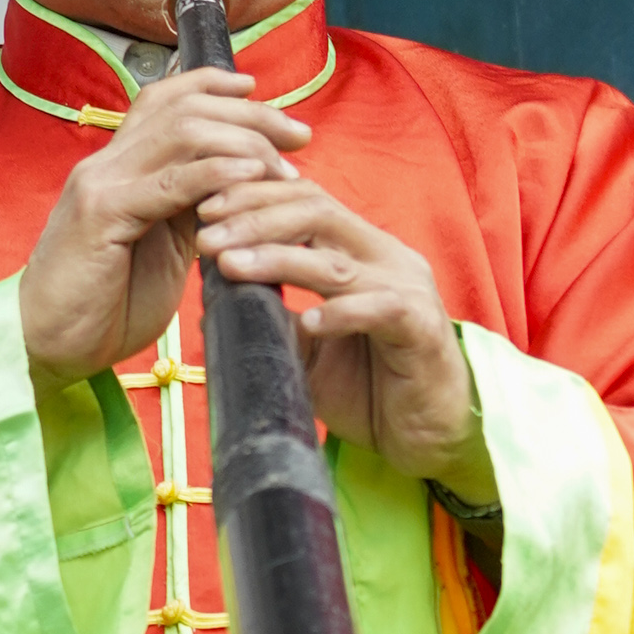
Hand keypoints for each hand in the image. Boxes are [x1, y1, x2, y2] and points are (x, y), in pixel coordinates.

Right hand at [19, 71, 313, 381]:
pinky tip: (251, 175)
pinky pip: (169, 183)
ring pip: (180, 132)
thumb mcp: (159, 249)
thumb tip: (237, 192)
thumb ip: (188, 213)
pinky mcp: (102, 215)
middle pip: (184, 107)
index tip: (265, 97)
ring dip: (243, 141)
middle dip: (250, 113)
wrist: (45, 343)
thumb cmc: (102, 306)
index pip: (167, 100)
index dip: (216, 86)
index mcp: (120, 167)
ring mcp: (102, 183)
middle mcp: (108, 163)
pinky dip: (215, 173)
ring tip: (284, 162)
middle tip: (299, 133)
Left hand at [199, 171, 498, 503]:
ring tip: (231, 265)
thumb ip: (275, 318)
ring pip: (336, 261)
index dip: (253, 198)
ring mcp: (407, 289)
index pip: (304, 200)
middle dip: (254, 218)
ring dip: (277, 258)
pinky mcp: (421, 328)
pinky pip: (378, 309)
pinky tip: (306, 322)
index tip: (202, 211)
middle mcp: (385, 258)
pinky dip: (340, 314)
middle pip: (316, 211)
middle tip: (207, 234)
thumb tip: (212, 303)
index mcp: (360, 250)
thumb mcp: (311, 349)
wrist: (431, 435)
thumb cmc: (373, 389)